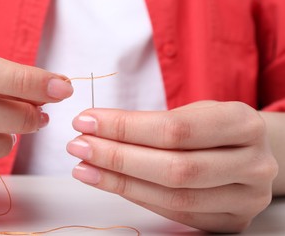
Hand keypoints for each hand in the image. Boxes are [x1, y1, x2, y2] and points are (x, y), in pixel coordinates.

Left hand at [67, 101, 277, 232]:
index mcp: (243, 124)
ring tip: (85, 167)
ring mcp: (245, 198)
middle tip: (79, 146)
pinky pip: (176, 214)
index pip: (175, 129)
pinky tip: (110, 182)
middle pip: (174, 168)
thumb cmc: (214, 127)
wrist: (247, 151)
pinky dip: (138, 197)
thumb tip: (97, 128)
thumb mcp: (195, 111)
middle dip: (118, 157)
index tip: (87, 122)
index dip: (125, 128)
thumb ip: (153, 122)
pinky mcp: (231, 221)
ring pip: (173, 196)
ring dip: (120, 181)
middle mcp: (252, 164)